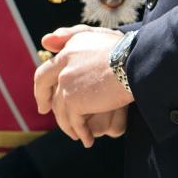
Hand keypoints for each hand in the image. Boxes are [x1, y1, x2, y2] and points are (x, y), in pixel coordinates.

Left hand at [34, 26, 130, 145]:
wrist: (136, 63)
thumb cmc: (126, 50)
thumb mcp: (97, 36)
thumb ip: (71, 36)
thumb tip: (44, 42)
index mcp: (69, 49)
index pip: (47, 69)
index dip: (43, 83)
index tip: (44, 94)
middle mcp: (63, 64)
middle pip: (44, 86)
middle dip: (42, 99)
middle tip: (44, 111)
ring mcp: (66, 83)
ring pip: (60, 108)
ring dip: (68, 123)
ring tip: (77, 134)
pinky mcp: (74, 100)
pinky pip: (74, 121)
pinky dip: (81, 132)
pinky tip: (87, 140)